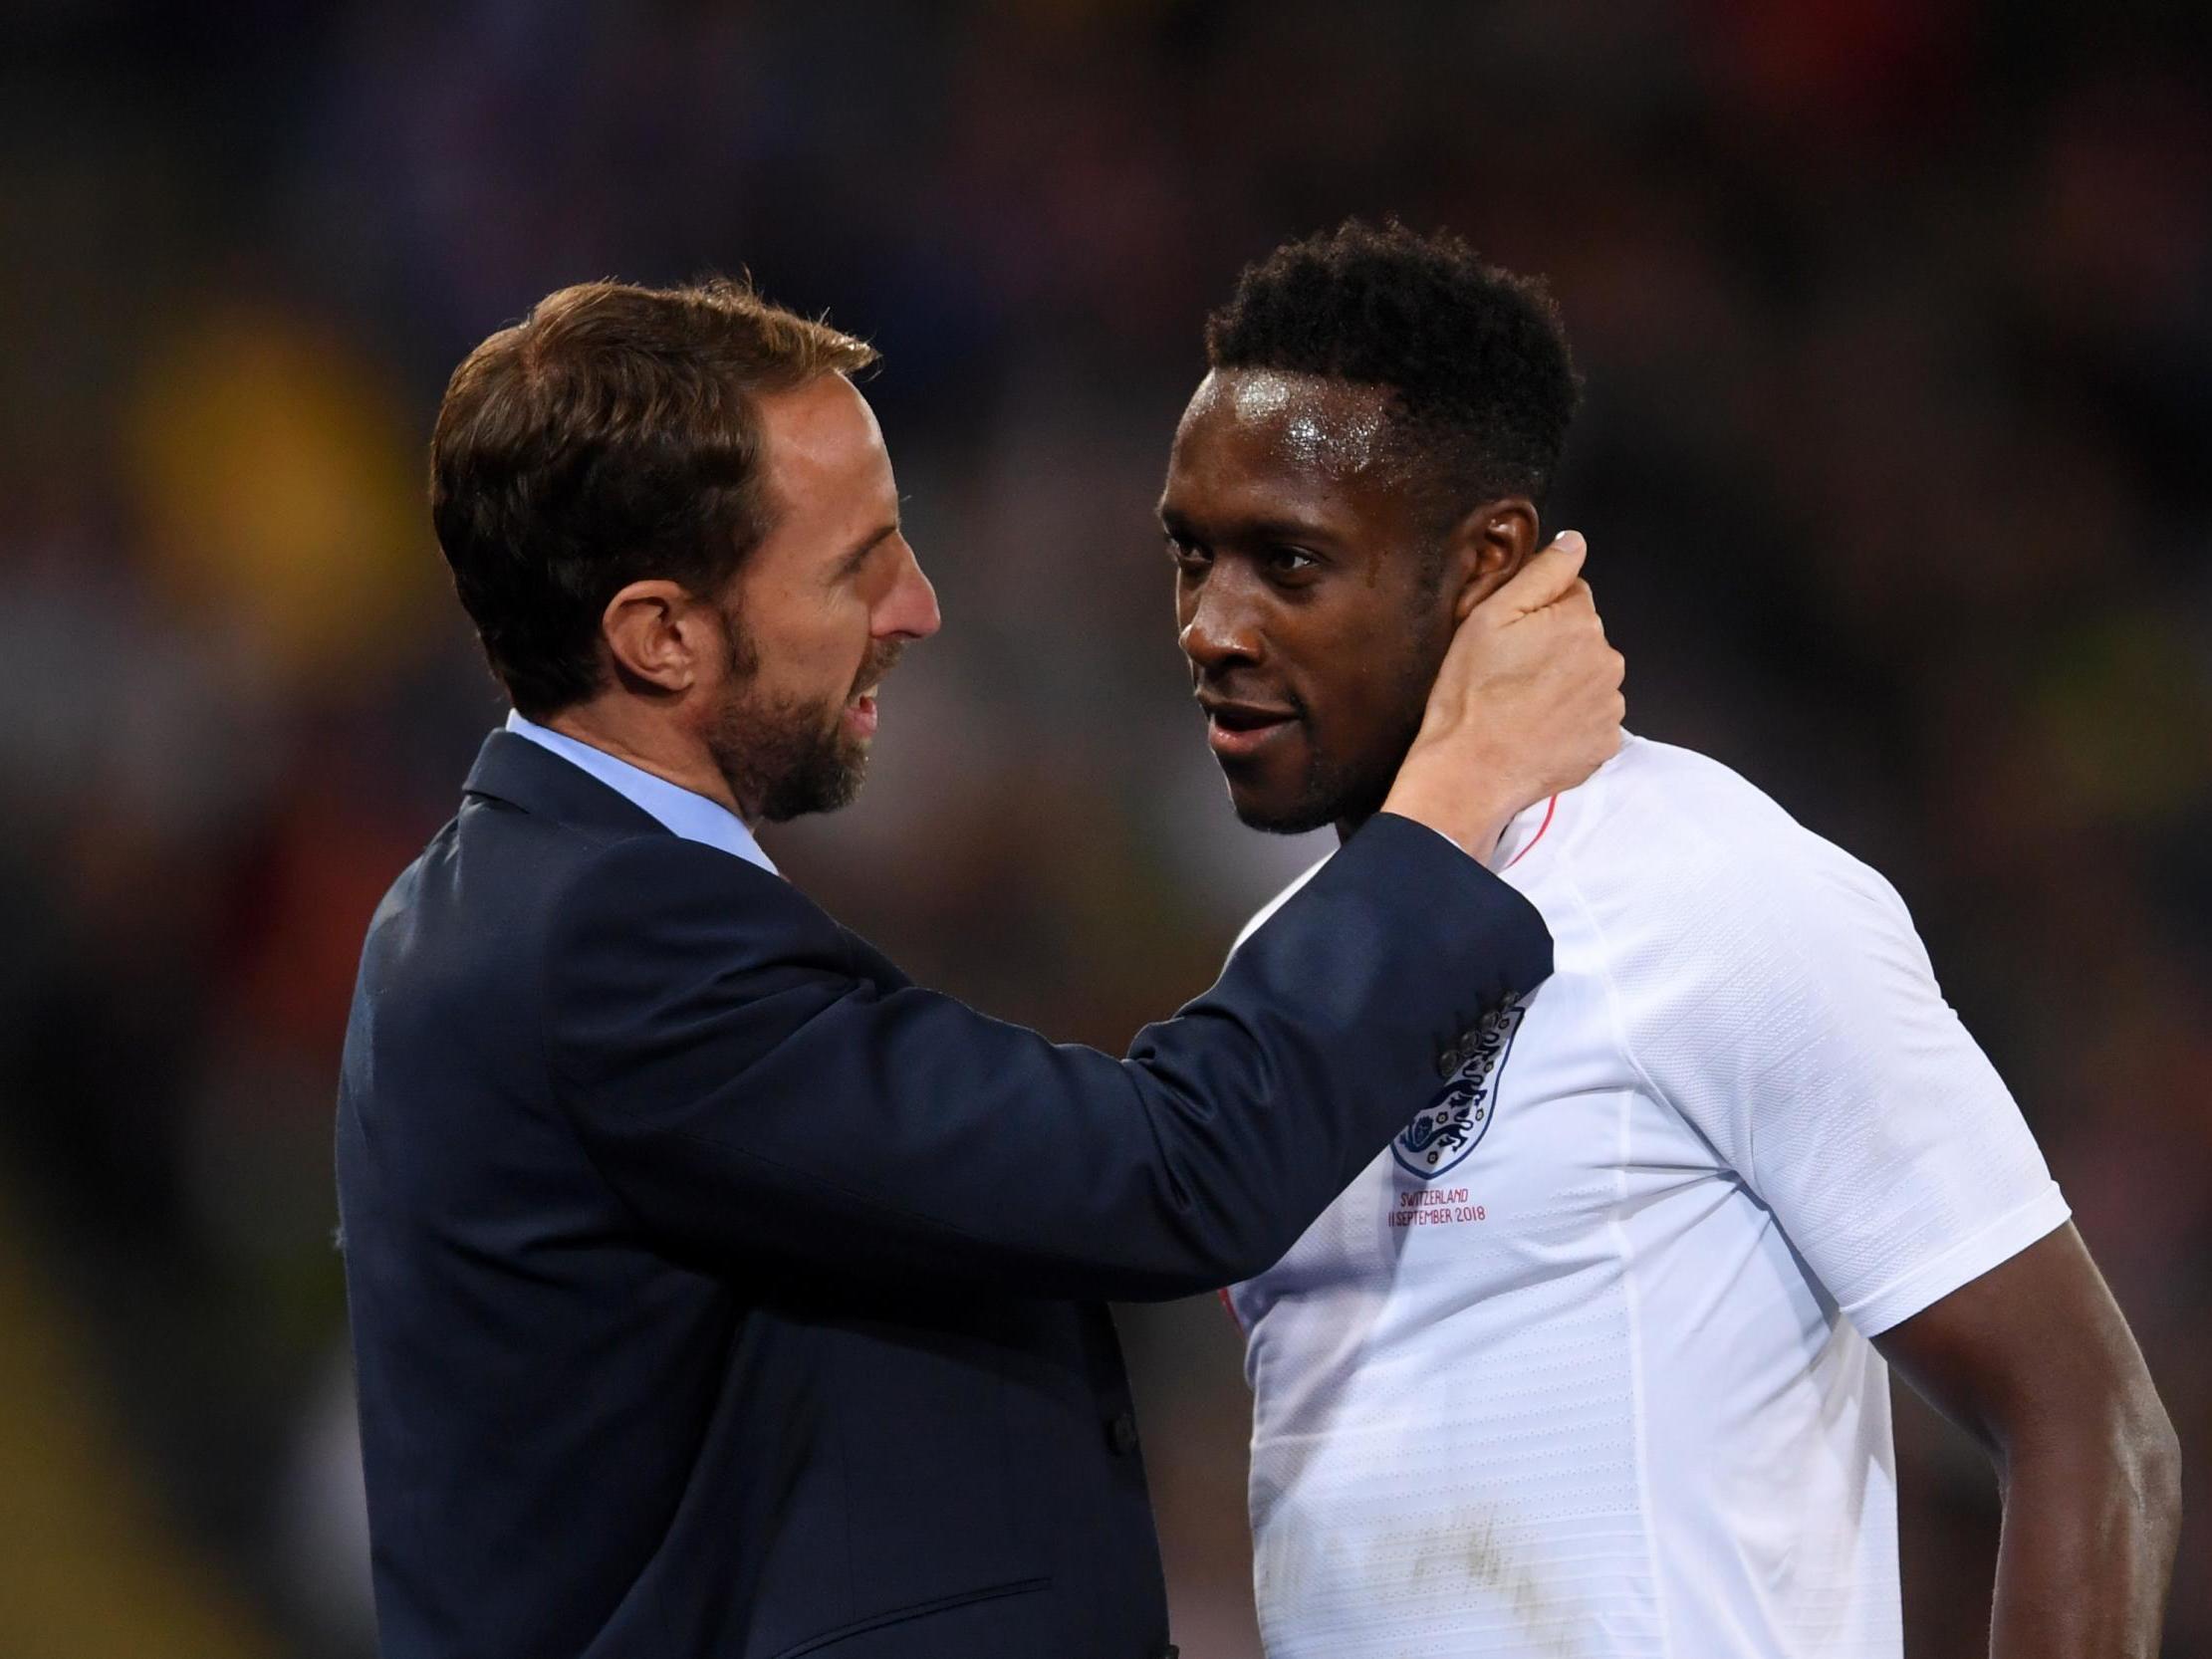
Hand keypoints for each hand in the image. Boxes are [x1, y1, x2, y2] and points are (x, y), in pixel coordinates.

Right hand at [1381, 531, 1623, 864]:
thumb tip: (1576, 542)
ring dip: (1564, 684)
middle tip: (1510, 675)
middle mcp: (1607, 660)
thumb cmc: (1470, 694)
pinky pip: (1591, 718)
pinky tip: (1536, 729)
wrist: (1470, 772)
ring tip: (1521, 705)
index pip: (1571, 595)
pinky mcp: (1606, 743)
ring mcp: (1610, 705)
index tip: (1510, 640)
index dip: (1535, 614)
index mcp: (1581, 622)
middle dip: (1554, 647)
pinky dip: (1569, 720)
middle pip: (1583, 637)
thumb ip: (1542, 572)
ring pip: (1588, 677)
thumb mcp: (1490, 616)